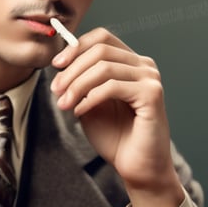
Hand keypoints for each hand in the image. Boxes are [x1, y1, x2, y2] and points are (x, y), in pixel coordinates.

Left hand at [50, 29, 183, 206]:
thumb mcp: (90, 104)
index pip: (103, 38)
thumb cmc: (116, 138)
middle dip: (72, 69)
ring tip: (64, 104)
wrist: (137, 168)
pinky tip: (79, 111)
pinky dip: (90, 98)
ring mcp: (150, 79)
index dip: (76, 47)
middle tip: (55, 90)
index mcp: (131, 64)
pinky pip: (112, 87)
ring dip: (77, 85)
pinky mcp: (152, 95)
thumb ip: (80, 82)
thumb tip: (61, 62)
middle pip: (101, 50)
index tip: (56, 65)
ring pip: (104, 67)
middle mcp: (144, 66)